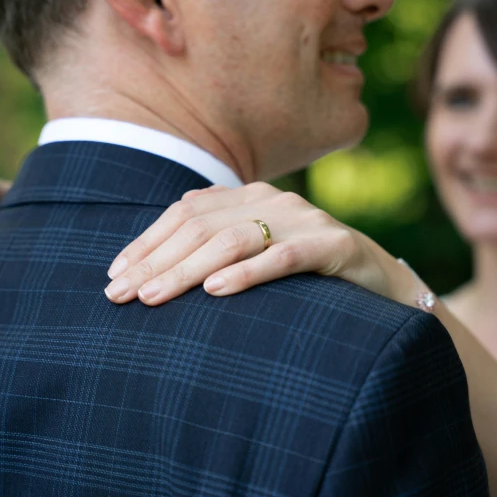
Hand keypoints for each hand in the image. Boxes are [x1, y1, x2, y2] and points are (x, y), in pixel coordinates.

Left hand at [104, 182, 411, 306]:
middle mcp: (273, 201)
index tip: (114, 274)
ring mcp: (305, 220)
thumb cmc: (309, 273)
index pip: (185, 213)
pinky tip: (217, 291)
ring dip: (187, 270)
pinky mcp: (334, 245)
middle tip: (120, 294)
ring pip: (234, 240)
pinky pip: (284, 257)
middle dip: (155, 261)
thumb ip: (221, 241)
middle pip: (201, 227)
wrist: (382, 282)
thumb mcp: (259, 252)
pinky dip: (248, 273)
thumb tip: (162, 246)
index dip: (147, 242)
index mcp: (250, 198)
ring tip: (153, 297)